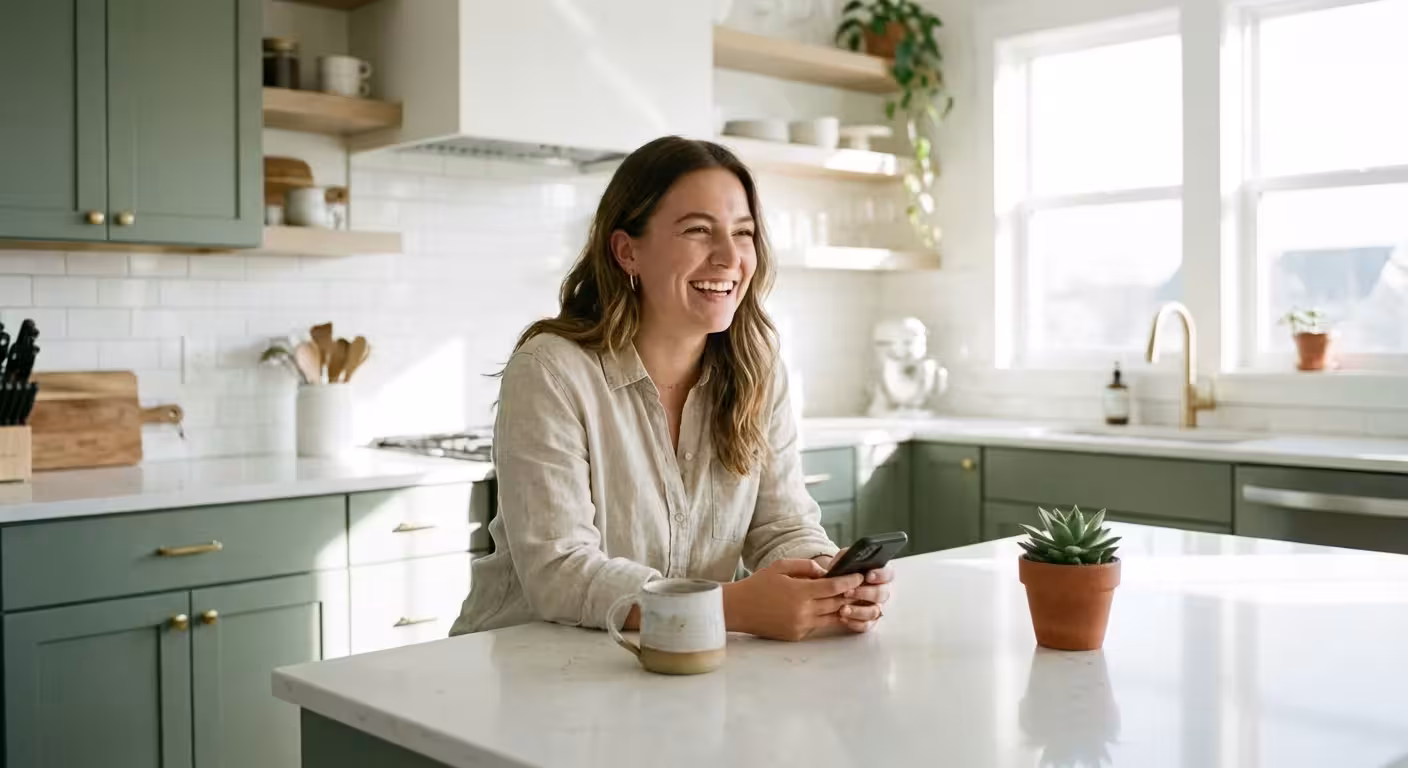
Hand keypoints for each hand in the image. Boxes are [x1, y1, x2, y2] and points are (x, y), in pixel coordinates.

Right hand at [723, 559, 863, 641]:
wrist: (738, 609)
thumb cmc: (758, 585)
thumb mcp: (780, 566)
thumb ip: (805, 566)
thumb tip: (824, 572)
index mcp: (800, 592)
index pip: (834, 587)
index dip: (849, 581)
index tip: (859, 576)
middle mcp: (804, 611)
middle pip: (836, 603)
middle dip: (849, 595)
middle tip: (860, 587)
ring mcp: (801, 626)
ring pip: (831, 618)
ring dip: (841, 609)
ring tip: (849, 599)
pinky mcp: (797, 635)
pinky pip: (817, 625)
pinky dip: (824, 617)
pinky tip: (828, 609)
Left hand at [813, 548, 894, 633]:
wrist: (834, 587)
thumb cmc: (843, 572)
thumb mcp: (843, 560)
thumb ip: (846, 557)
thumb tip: (844, 561)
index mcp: (880, 574)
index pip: (888, 574)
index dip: (880, 575)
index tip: (868, 576)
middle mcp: (881, 591)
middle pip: (882, 594)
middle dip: (865, 593)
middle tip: (848, 592)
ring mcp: (876, 607)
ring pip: (874, 612)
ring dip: (858, 611)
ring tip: (843, 609)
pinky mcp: (868, 621)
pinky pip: (866, 625)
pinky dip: (855, 623)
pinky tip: (843, 619)